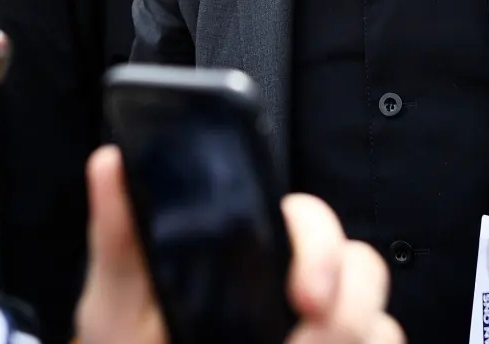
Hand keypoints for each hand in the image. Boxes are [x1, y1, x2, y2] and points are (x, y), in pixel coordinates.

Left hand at [75, 145, 402, 343]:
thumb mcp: (117, 305)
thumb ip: (121, 238)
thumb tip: (110, 162)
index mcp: (250, 254)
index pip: (308, 221)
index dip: (319, 245)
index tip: (306, 293)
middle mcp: (296, 287)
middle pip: (361, 266)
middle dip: (346, 304)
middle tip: (302, 341)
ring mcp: (325, 327)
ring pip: (378, 320)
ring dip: (349, 336)